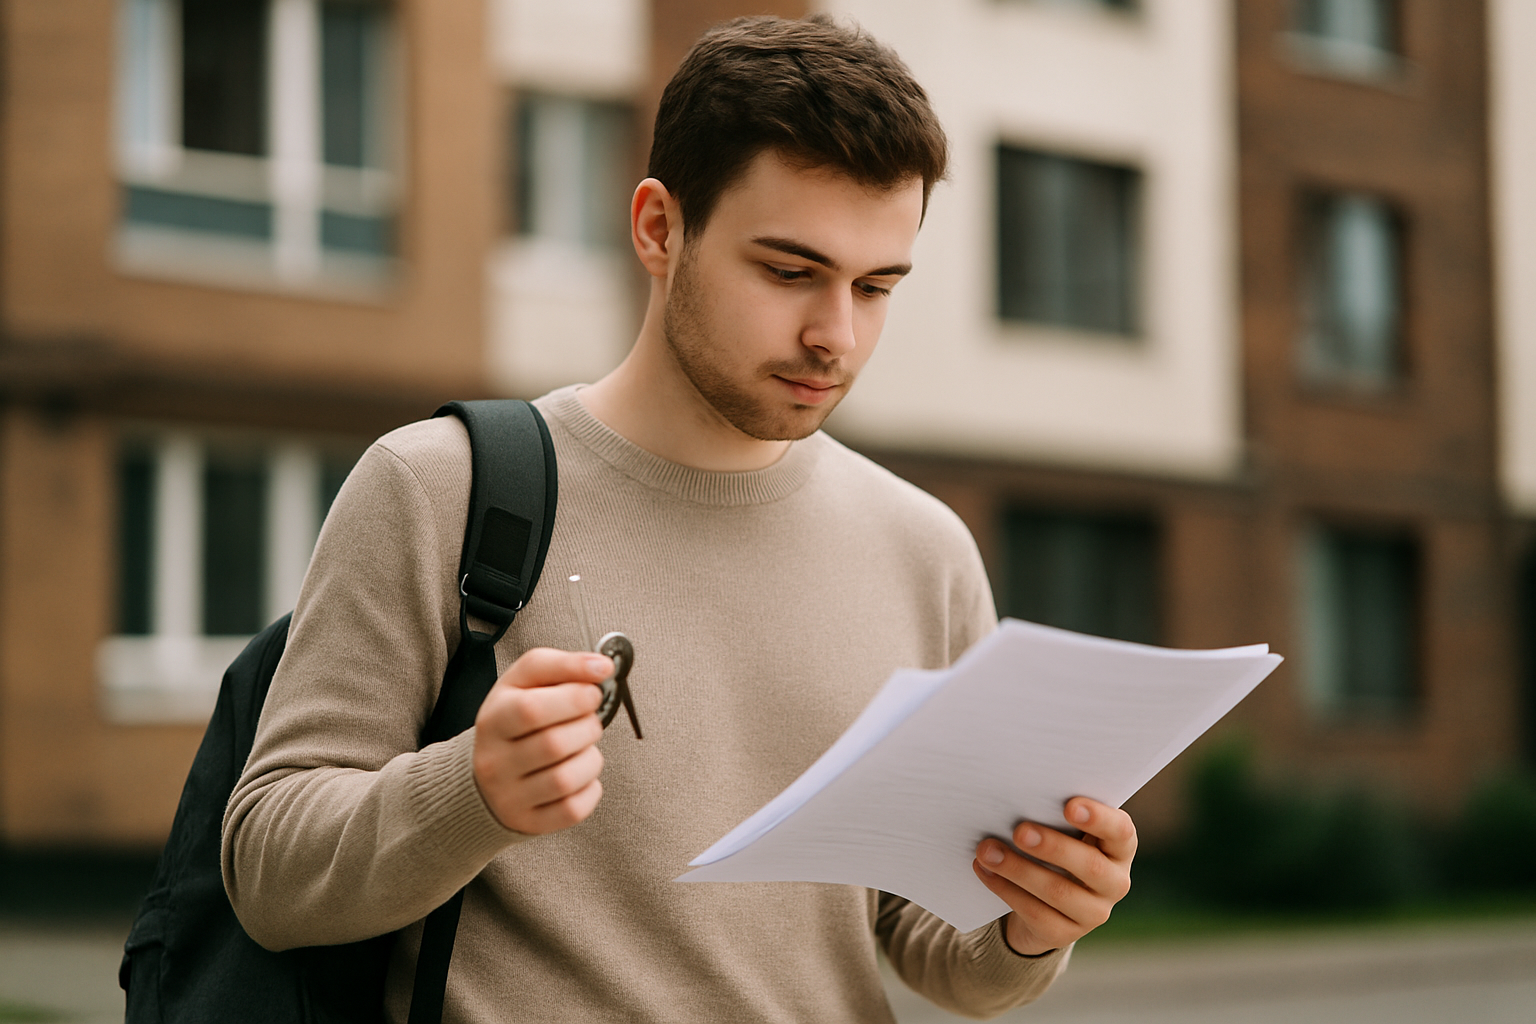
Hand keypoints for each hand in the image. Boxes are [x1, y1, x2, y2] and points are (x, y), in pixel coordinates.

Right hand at [471, 647, 613, 833]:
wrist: (484, 775)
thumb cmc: (513, 722)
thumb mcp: (523, 683)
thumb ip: (562, 666)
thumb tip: (602, 666)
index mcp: (493, 720)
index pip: (532, 710)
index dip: (573, 697)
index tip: (592, 691)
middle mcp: (495, 762)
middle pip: (554, 744)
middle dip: (587, 726)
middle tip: (589, 719)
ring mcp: (510, 797)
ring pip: (566, 779)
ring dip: (591, 758)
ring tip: (584, 746)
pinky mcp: (530, 822)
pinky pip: (573, 809)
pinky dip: (590, 787)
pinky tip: (580, 773)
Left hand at [972, 797, 1135, 955]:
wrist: (1042, 898)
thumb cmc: (1053, 847)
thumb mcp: (1061, 830)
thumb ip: (1052, 816)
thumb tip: (1017, 797)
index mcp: (1119, 848)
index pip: (1120, 832)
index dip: (1099, 818)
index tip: (1069, 805)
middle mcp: (1115, 882)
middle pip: (1090, 866)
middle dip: (1052, 847)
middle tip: (1019, 830)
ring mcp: (1093, 913)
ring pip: (1059, 892)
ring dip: (1019, 869)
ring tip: (987, 851)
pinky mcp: (1065, 933)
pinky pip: (1036, 913)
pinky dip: (1006, 889)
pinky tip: (984, 871)